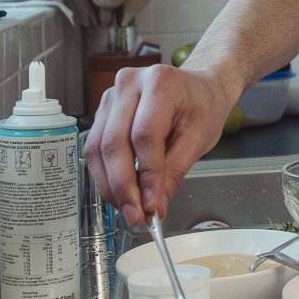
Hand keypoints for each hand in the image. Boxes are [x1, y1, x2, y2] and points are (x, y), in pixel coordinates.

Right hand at [82, 64, 234, 228]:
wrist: (199, 88)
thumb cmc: (203, 106)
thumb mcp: (199, 138)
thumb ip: (174, 172)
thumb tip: (155, 205)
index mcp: (160, 83)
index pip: (144, 135)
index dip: (145, 174)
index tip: (151, 204)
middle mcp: (129, 84)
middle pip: (114, 142)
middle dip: (123, 186)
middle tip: (136, 215)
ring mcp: (111, 96)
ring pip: (97, 148)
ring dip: (110, 185)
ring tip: (129, 208)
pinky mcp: (103, 111)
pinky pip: (95, 147)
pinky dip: (106, 174)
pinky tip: (121, 192)